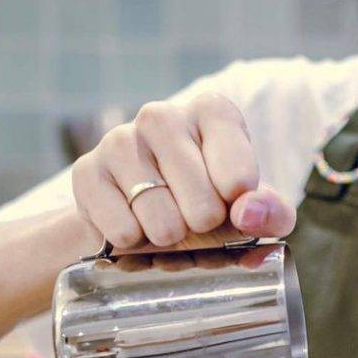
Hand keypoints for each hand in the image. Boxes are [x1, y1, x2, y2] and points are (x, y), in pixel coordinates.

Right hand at [71, 93, 295, 249]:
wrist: (141, 214)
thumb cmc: (209, 202)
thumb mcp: (252, 208)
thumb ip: (270, 212)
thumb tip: (248, 214)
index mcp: (212, 112)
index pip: (239, 173)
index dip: (238, 205)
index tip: (234, 206)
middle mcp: (162, 116)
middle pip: (202, 203)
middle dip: (203, 228)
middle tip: (197, 222)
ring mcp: (119, 140)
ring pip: (160, 219)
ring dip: (169, 239)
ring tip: (168, 227)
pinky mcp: (87, 171)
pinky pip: (122, 230)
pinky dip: (135, 245)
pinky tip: (137, 229)